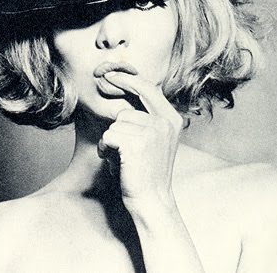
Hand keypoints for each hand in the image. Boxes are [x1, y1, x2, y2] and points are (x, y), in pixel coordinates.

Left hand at [97, 71, 184, 211]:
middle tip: (118, 143)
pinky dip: (105, 150)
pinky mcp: (135, 145)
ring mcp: (151, 132)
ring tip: (121, 158)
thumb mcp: (156, 138)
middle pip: (125, 110)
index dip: (126, 79)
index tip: (109, 75)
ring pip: (114, 125)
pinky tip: (115, 163)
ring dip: (110, 142)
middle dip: (115, 127)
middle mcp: (164, 122)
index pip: (147, 87)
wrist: (153, 201)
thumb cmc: (148, 170)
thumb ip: (147, 116)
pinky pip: (108, 136)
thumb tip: (126, 86)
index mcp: (171, 118)